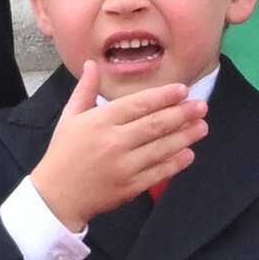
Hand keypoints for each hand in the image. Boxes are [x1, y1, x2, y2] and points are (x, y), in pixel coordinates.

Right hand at [31, 60, 207, 231]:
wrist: (56, 196)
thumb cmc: (63, 152)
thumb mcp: (70, 116)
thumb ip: (85, 89)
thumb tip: (91, 63)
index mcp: (100, 121)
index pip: (137, 105)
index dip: (162, 97)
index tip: (183, 90)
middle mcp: (114, 141)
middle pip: (154, 125)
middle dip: (182, 114)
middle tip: (202, 106)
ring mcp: (123, 166)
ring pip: (160, 148)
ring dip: (185, 136)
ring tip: (203, 126)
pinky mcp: (129, 187)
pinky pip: (157, 173)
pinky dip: (175, 163)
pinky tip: (189, 154)